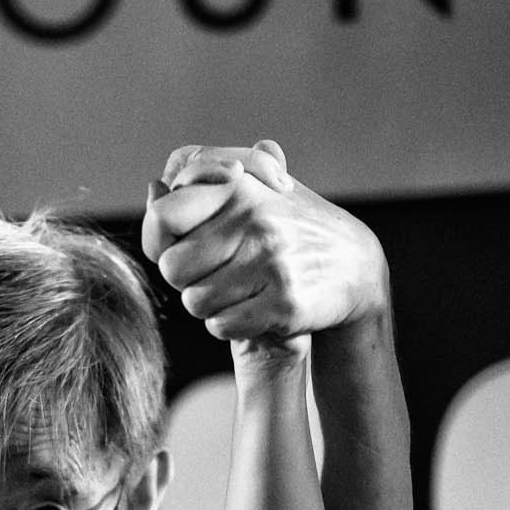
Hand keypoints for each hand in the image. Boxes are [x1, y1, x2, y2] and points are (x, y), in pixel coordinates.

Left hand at [141, 140, 389, 357]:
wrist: (355, 266)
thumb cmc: (290, 227)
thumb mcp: (255, 189)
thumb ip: (203, 184)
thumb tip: (154, 188)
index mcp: (240, 186)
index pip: (162, 217)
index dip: (160, 240)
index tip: (178, 246)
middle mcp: (254, 220)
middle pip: (173, 268)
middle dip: (187, 279)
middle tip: (215, 274)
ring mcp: (271, 262)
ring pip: (195, 301)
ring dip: (208, 304)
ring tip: (237, 291)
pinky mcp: (285, 303)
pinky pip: (221, 325)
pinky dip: (229, 325)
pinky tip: (250, 310)